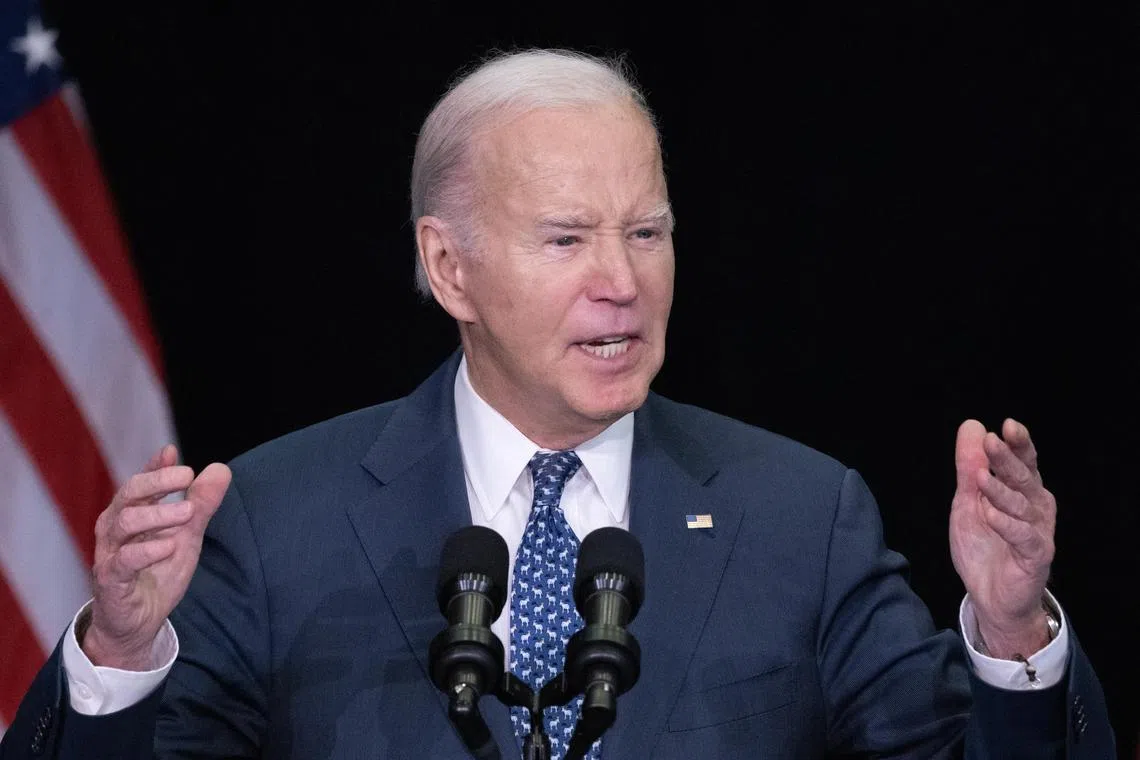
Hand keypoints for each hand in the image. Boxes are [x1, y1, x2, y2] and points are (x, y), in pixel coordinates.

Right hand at [83, 444, 230, 669]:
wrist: (138, 622)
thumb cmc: (157, 572)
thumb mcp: (186, 536)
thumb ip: (202, 504)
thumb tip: (221, 469)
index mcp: (132, 513)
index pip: (141, 482)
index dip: (155, 467)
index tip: (173, 453)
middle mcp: (115, 528)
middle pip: (129, 494)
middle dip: (158, 481)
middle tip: (187, 476)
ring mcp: (110, 554)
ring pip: (123, 523)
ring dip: (157, 514)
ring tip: (187, 512)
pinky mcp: (111, 581)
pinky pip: (123, 561)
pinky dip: (146, 551)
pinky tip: (169, 546)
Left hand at [949, 418, 1055, 658]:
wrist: (989, 596)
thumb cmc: (984, 546)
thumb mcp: (968, 501)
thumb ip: (969, 467)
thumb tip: (972, 426)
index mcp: (1023, 492)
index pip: (1025, 462)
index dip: (1019, 444)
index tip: (1007, 426)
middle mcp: (1036, 508)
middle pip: (1025, 478)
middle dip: (1007, 459)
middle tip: (991, 441)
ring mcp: (1038, 532)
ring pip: (1021, 505)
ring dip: (999, 490)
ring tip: (980, 476)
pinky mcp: (1036, 556)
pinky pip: (1023, 536)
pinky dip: (1005, 523)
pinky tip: (988, 513)